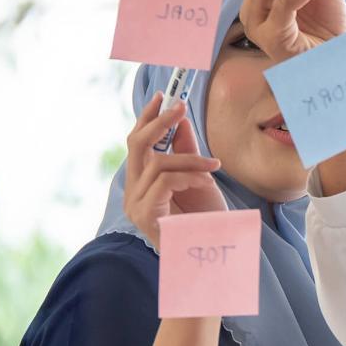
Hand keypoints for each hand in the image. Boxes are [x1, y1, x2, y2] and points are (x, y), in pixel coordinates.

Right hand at [123, 92, 226, 248]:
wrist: (213, 250)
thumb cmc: (205, 218)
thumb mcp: (198, 177)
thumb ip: (185, 151)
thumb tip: (180, 119)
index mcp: (141, 181)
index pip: (136, 143)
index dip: (147, 118)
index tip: (163, 96)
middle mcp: (132, 191)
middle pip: (136, 145)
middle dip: (159, 122)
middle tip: (180, 107)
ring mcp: (135, 204)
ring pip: (158, 163)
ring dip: (190, 160)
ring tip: (213, 167)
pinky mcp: (145, 214)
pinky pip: (165, 181)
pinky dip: (189, 176)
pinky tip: (206, 183)